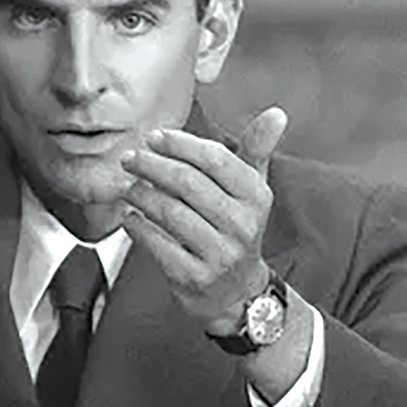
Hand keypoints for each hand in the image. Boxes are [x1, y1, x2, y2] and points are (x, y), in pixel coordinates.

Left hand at [121, 108, 288, 331]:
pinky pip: (157, 244)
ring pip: (170, 212)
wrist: (236, 293)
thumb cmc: (237, 231)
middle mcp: (241, 225)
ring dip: (141, 194)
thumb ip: (256, 150)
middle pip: (187, 183)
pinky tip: (129, 217)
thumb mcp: (253, 192)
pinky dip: (138, 227)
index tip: (155, 138)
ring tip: (129, 186)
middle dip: (152, 166)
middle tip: (131, 159)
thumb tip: (277, 114)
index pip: (215, 159)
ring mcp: (218, 253)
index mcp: (255, 197)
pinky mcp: (194, 276)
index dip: (180, 144)